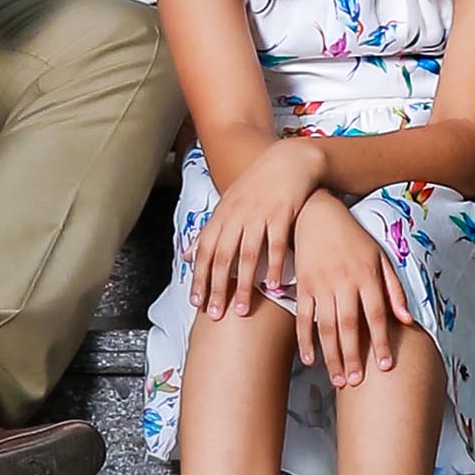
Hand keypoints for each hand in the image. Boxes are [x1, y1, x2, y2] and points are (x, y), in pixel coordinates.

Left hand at [188, 136, 330, 318]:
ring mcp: (259, 214)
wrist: (288, 160)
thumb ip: (207, 232)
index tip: (196, 303)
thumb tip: (186, 256)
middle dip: (217, 287)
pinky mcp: (282, 214)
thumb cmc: (256, 186)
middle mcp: (237, 216)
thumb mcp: (227, 204)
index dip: (199, 277)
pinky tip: (273, 286)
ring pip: (248, 254)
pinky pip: (277, 245)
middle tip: (215, 314)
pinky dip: (274, 267)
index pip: (204, 250)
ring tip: (241, 309)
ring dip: (243, 284)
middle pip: (223, 256)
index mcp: (222, 215)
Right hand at [288, 187, 402, 386]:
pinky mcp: (303, 286)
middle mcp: (344, 281)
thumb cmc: (353, 238)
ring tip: (338, 379)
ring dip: (332, 355)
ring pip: (327, 326)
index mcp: (367, 275)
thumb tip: (407, 319)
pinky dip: (305, 339)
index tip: (385, 366)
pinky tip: (310, 359)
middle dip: (353, 356)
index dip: (380, 341)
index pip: (376, 314)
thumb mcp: (379, 256)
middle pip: (350, 325)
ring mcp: (321, 284)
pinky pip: (303, 317)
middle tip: (356, 381)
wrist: (317, 214)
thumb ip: (394, 289)